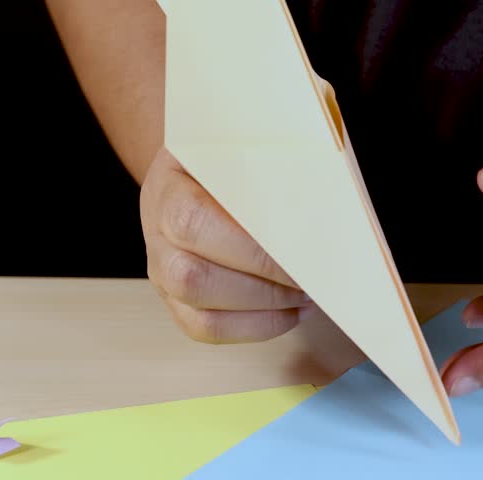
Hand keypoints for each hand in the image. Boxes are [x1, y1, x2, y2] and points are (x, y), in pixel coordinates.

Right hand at [140, 148, 314, 342]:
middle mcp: (156, 232)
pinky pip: (207, 330)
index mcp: (168, 186)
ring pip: (200, 313)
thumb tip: (326, 200)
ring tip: (305, 296)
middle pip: (192, 277)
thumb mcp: (244, 146)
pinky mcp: (176, 301)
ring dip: (263, 311)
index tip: (301, 253)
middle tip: (310, 279)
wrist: (195, 169)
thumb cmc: (228, 159)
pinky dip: (256, 328)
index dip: (251, 249)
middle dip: (264, 286)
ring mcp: (162, 272)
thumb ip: (275, 169)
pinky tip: (290, 311)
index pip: (194, 222)